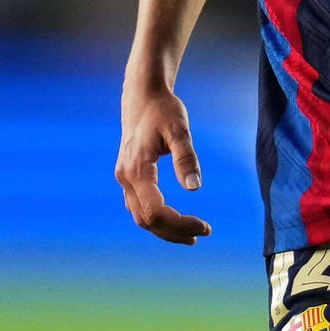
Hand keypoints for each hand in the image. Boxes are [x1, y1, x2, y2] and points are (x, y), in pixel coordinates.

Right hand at [116, 86, 211, 244]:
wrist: (142, 95)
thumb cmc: (162, 110)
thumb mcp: (179, 130)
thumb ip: (186, 159)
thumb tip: (195, 187)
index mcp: (137, 170)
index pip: (156, 212)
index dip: (181, 224)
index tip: (205, 226)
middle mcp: (125, 178)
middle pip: (146, 220)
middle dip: (174, 232)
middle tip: (203, 232)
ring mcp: (124, 178)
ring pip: (140, 216)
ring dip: (165, 230)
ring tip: (192, 235)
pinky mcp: (128, 176)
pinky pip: (139, 206)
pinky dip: (157, 219)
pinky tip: (175, 220)